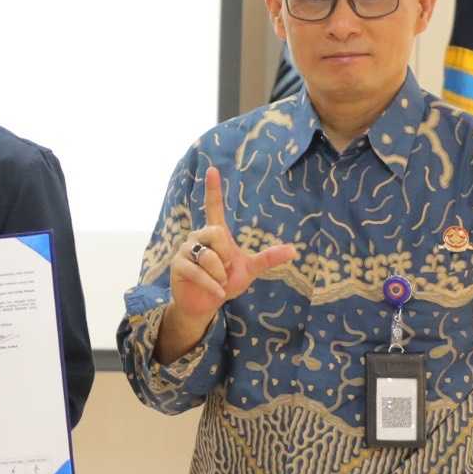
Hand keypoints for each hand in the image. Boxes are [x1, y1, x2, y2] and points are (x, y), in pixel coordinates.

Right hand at [168, 164, 296, 322]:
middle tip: (226, 270)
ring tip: (218, 281)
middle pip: (217, 233)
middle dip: (227, 256)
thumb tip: (294, 250)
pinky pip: (199, 272)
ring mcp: (185, 250)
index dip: (213, 189)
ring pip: (208, 256)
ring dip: (220, 273)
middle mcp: (198, 237)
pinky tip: (217, 291)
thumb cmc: (224, 283)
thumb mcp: (249, 270)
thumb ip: (267, 258)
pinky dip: (213, 284)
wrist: (205, 304)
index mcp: (214, 233)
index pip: (213, 206)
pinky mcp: (178, 265)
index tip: (212, 169)